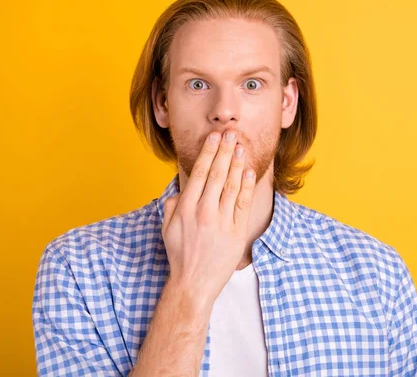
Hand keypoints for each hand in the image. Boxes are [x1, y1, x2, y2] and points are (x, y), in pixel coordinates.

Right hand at [161, 129, 255, 309]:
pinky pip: (244, 204)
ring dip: (237, 164)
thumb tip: (181, 188)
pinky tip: (249, 172)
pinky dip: (246, 186)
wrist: (194, 283)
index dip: (209, 152)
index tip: (214, 137)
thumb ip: (173, 205)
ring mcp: (222, 222)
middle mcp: (204, 212)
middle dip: (225, 151)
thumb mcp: (167, 228)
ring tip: (241, 147)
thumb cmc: (180, 254)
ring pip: (232, 186)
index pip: (200, 173)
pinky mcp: (237, 232)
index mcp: (186, 209)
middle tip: (231, 133)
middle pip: (218, 174)